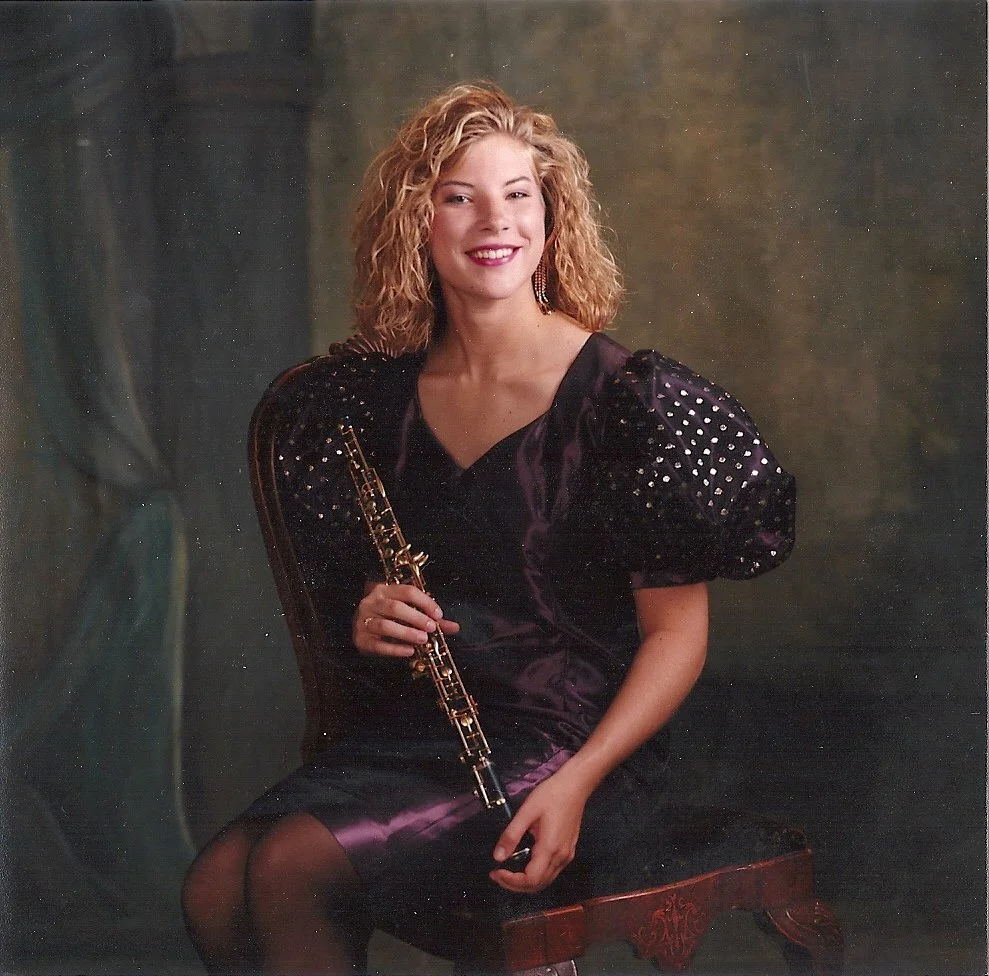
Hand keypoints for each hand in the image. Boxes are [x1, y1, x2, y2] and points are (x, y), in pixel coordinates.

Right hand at [353, 583, 459, 657]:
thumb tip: (454, 627)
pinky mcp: (360, 639)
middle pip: (395, 607)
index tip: (438, 615)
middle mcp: (371, 602)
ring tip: (423, 639)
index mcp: (384, 590)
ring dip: (406, 632)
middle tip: (431, 628)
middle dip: (416, 618)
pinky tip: (409, 651)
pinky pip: (377, 644)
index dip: (425, 602)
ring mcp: (363, 621)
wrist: (360, 629)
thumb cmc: (388, 618)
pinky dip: (394, 649)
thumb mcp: (407, 613)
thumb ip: (429, 619)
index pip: (407, 591)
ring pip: (385, 625)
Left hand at [489, 767, 591, 893]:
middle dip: (515, 885)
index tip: (496, 872)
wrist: (575, 786)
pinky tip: (524, 865)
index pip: (530, 880)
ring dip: (526, 883)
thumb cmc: (551, 795)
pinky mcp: (568, 850)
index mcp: (550, 848)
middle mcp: (561, 857)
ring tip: (508, 872)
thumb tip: (498, 856)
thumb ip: (511, 835)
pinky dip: (536, 876)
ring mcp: (567, 855)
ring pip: (546, 881)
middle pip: (538, 885)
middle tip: (497, 875)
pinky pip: (551, 872)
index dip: (511, 881)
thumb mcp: (527, 811)